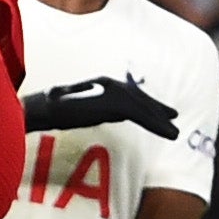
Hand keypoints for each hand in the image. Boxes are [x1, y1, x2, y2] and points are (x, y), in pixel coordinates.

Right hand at [22, 75, 180, 137]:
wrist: (44, 108)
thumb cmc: (54, 110)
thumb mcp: (80, 107)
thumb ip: (96, 108)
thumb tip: (108, 114)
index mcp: (103, 85)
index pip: (128, 93)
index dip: (145, 102)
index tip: (157, 110)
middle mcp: (111, 85)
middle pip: (139, 98)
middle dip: (156, 108)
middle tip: (174, 116)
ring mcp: (113, 92)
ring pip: (143, 107)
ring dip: (159, 119)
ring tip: (174, 133)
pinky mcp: (115, 104)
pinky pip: (142, 115)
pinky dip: (157, 124)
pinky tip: (169, 134)